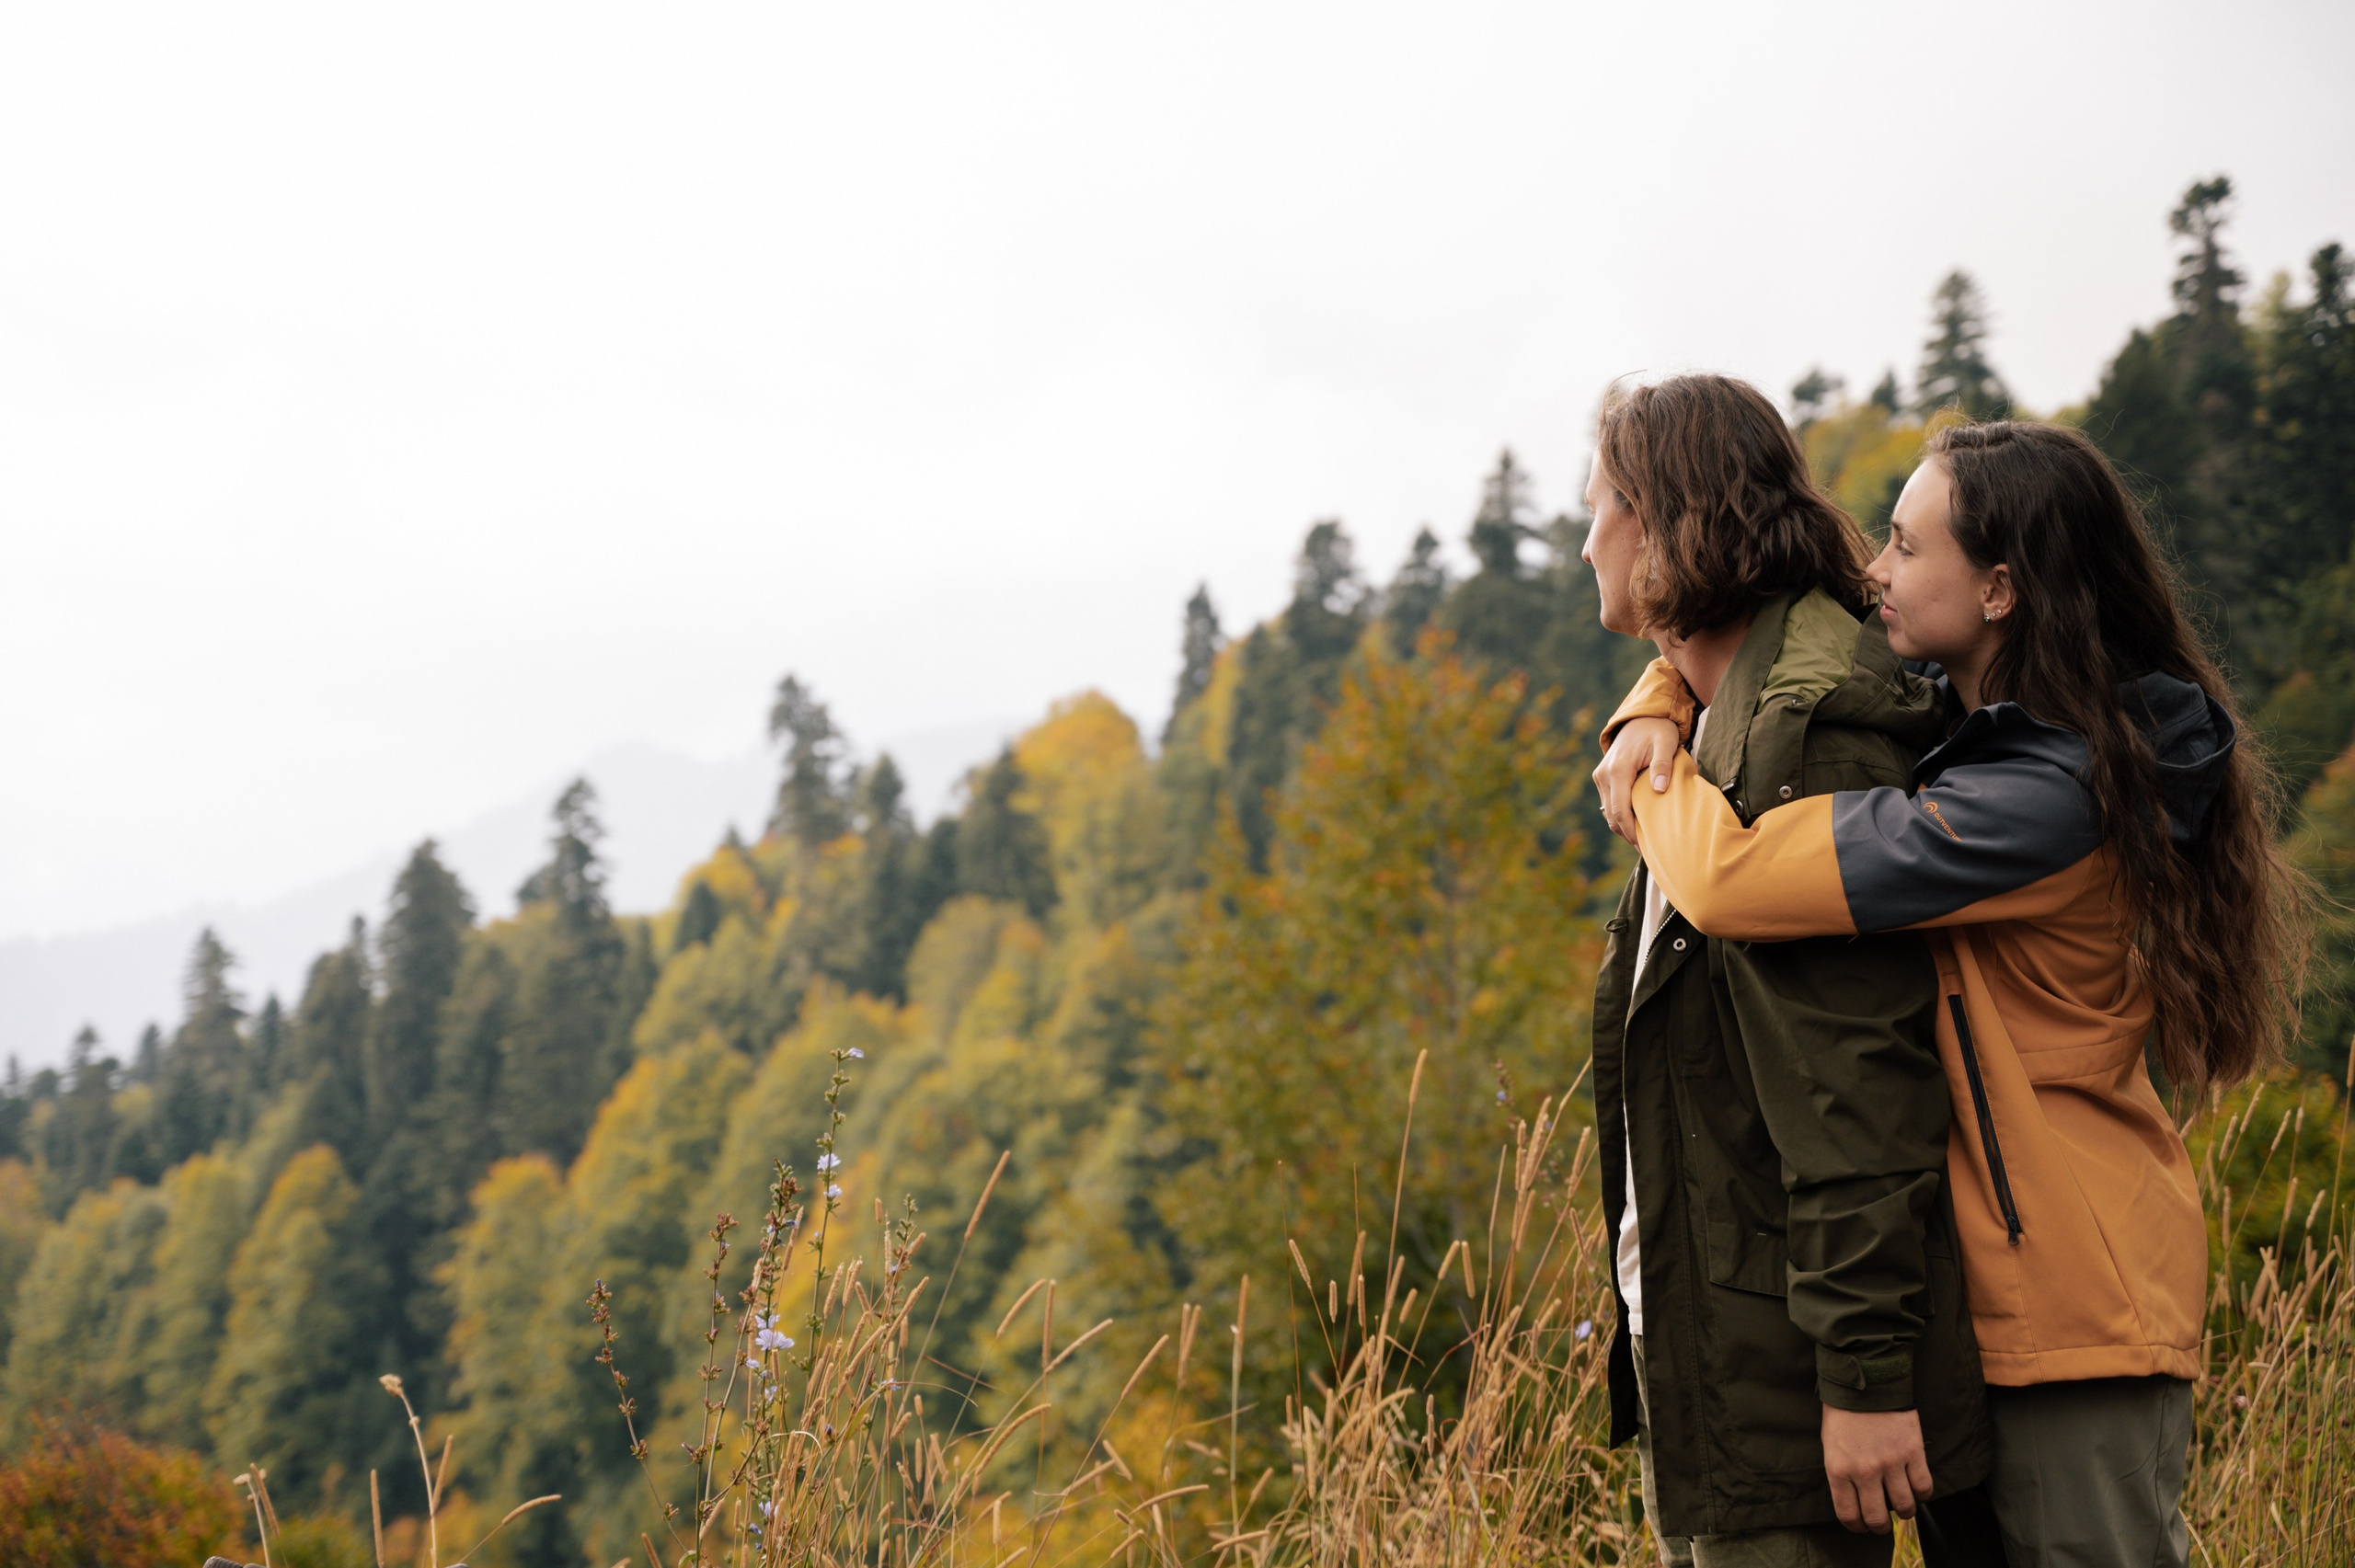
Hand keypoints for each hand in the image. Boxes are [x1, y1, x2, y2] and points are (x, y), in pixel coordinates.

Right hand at [1593, 717, 1680, 845]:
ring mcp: (1601, 776)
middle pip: (1611, 815)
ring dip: (1623, 826)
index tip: (1645, 845)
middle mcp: (1604, 774)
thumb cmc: (1657, 730)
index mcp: (1618, 769)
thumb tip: (1660, 789)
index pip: (1620, 810)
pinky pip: (1609, 803)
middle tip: (1647, 848)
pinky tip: (1636, 823)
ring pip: (1608, 811)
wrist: (1640, 716)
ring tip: (1643, 839)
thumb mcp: (1665, 743)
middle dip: (1627, 834)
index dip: (1631, 831)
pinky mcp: (1602, 777)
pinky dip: (1620, 815)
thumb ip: (1663, 765)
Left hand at [1820, 1405, 1932, 1533]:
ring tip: (1902, 1506)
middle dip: (1880, 1527)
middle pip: (1877, 1518)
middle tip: (1883, 1523)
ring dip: (1904, 1512)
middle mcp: (1865, 1471)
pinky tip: (1917, 1488)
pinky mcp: (1913, 1453)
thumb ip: (1841, 1473)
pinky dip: (1922, 1493)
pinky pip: (1924, 1487)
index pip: (1848, 1514)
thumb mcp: (1830, 1445)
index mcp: (1839, 1470)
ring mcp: (1891, 1463)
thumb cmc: (1844, 1413)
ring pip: (1904, 1507)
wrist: (1867, 1382)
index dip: (1857, 1526)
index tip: (1862, 1526)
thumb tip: (1853, 1498)